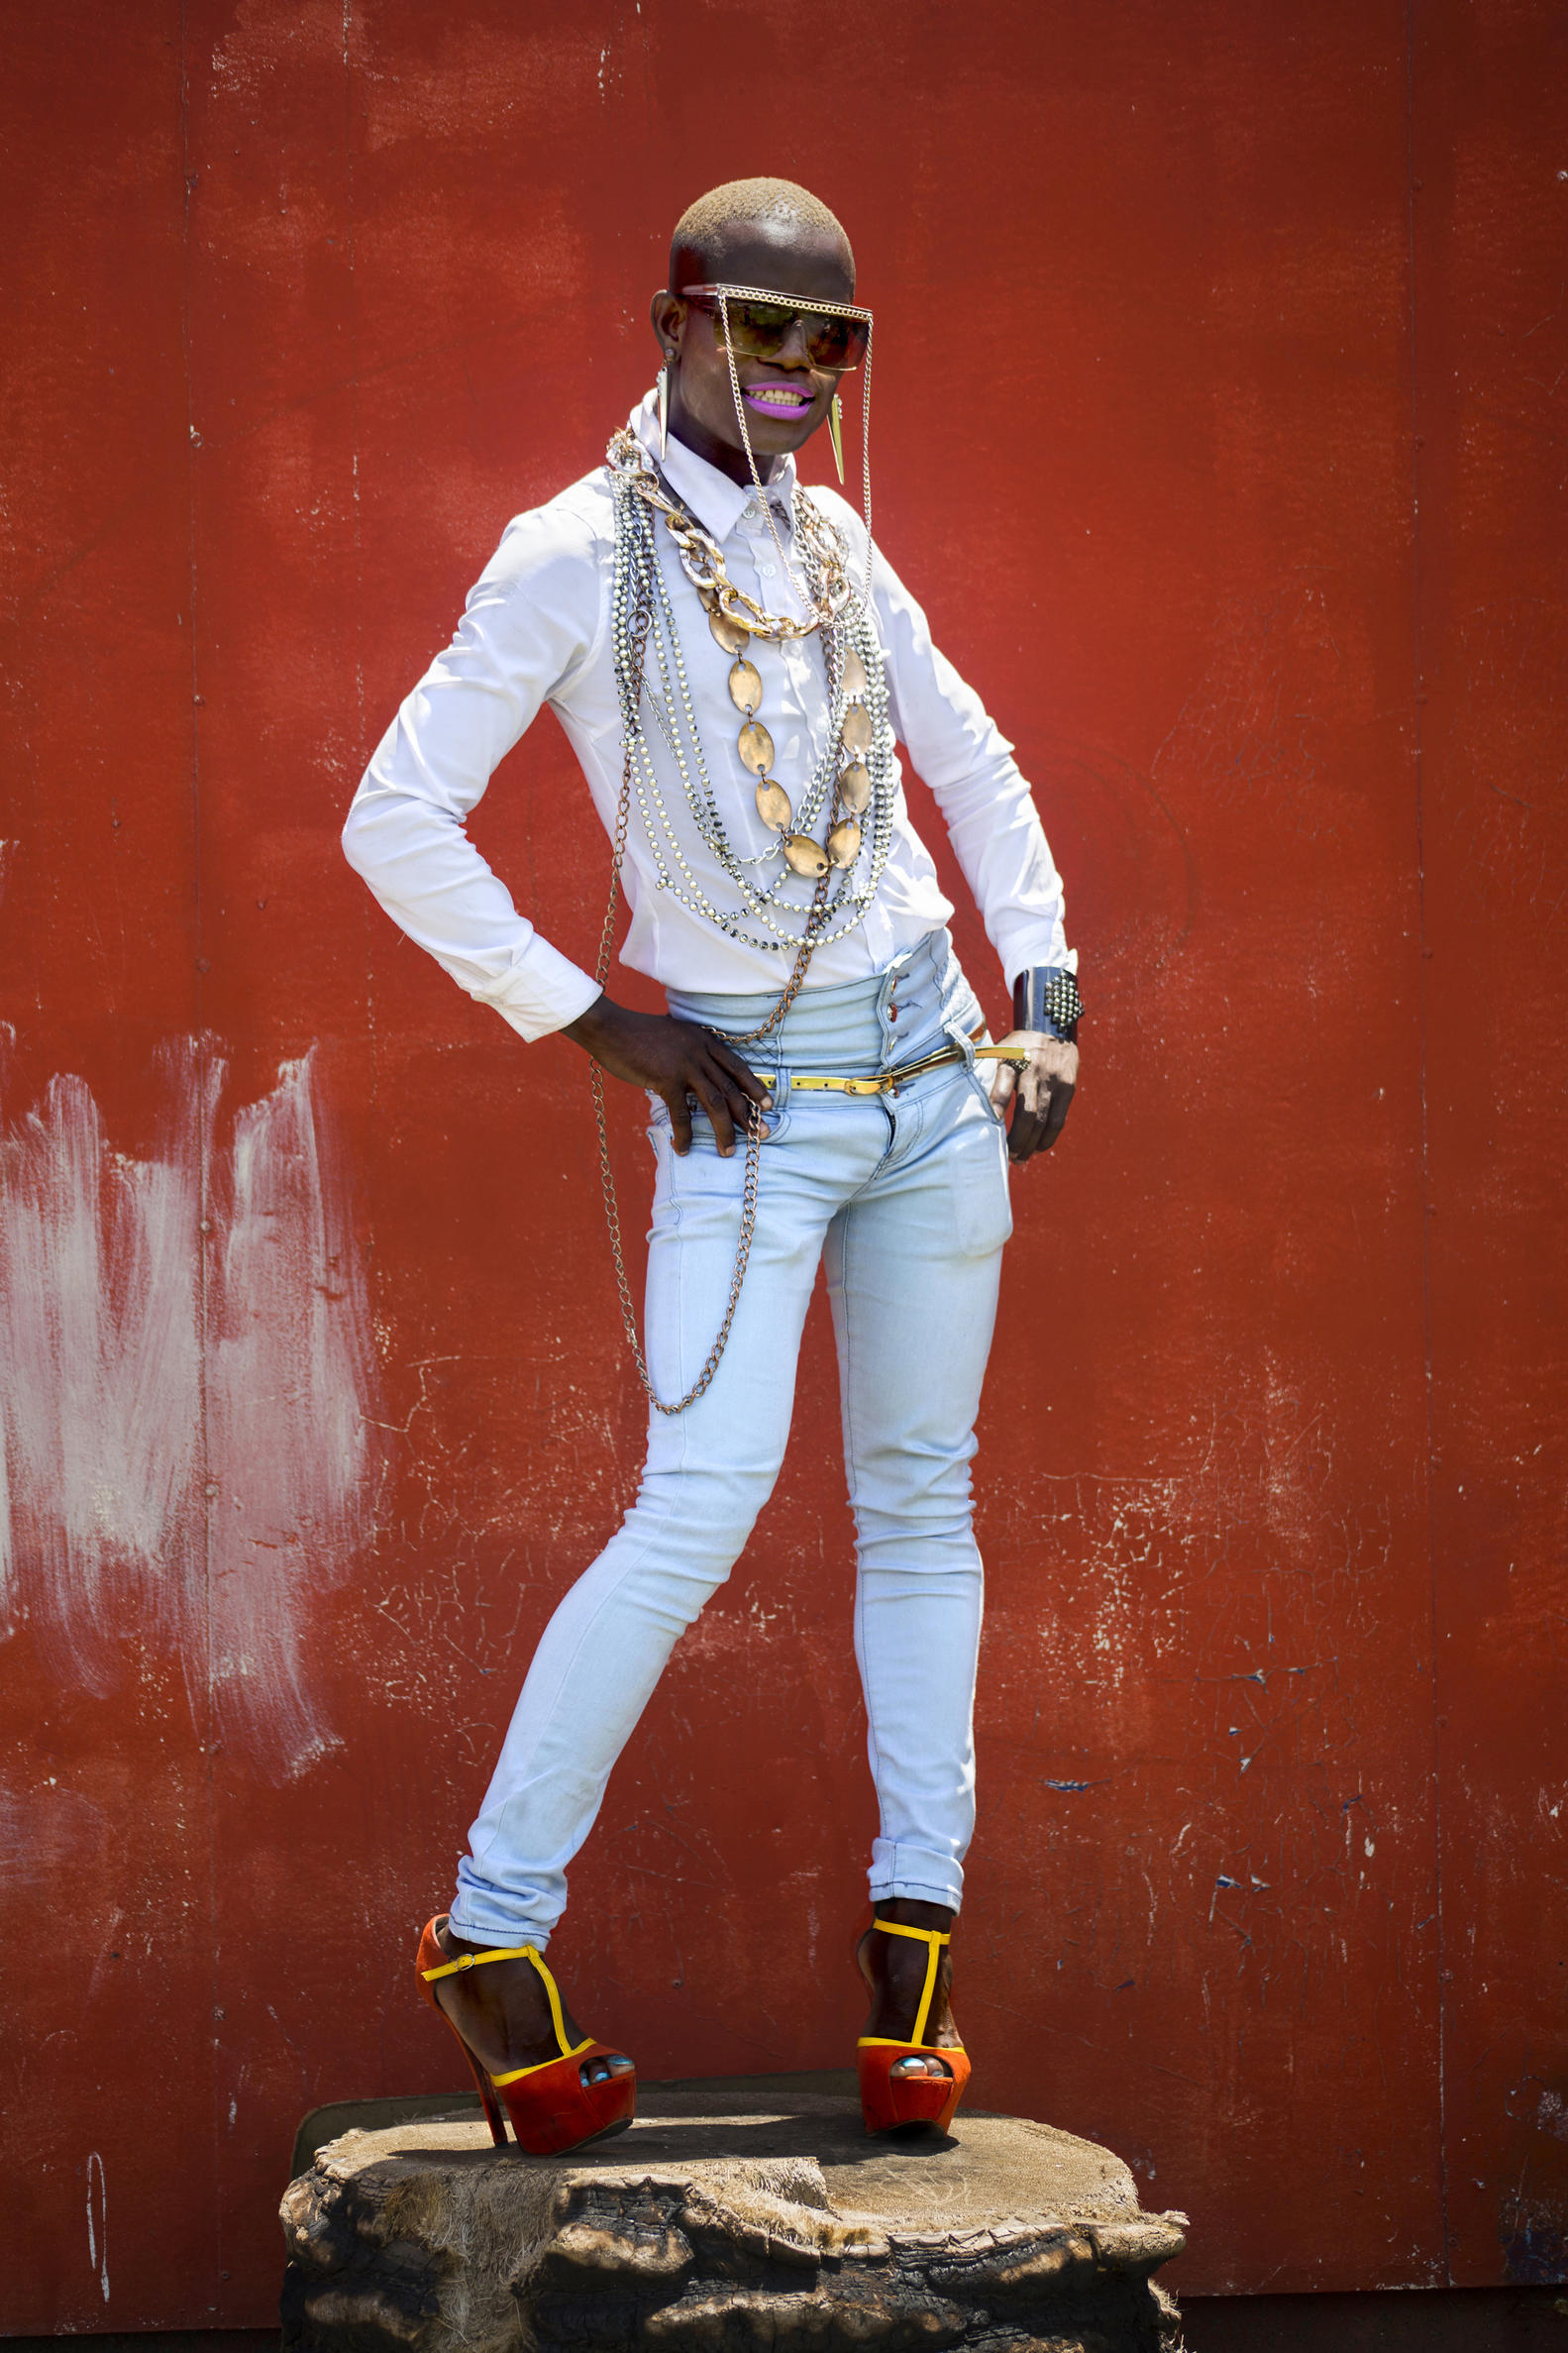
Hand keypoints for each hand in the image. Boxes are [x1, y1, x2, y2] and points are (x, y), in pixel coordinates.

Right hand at [563, 993, 770, 1157]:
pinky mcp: (666, 1079)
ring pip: (715, 1103)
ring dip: (724, 1130)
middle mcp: (700, 1051)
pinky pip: (681, 1114)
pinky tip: (684, 1149)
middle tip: (762, 1133)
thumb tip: (696, 1078)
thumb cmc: (636, 1035)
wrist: (610, 1028)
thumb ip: (688, 1053)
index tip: (768, 1104)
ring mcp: (685, 1065)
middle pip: (731, 1088)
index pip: (737, 1066)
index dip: (754, 1086)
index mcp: (704, 1040)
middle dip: (748, 1114)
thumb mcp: (672, 1037)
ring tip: (728, 1151)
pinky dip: (685, 1135)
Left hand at [987, 1028, 1077, 1163]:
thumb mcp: (1000, 1050)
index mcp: (1012, 1058)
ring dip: (1032, 1144)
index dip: (999, 1099)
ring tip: (1022, 1158)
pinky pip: (1058, 1119)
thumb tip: (969, 1101)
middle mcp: (1034, 1069)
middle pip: (1028, 1113)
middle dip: (1018, 1139)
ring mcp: (1053, 1080)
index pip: (1005, 1079)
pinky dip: (1048, 1138)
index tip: (995, 1118)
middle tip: (1010, 1156)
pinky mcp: (1068, 1087)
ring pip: (1044, 1121)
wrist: (1053, 1028)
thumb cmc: (1017, 1047)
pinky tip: (1039, 1148)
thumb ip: (989, 1073)